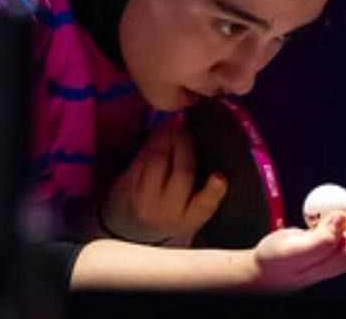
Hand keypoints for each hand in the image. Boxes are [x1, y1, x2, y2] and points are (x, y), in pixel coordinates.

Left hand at [99, 114, 228, 243]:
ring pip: (159, 160)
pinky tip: (163, 130)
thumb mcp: (189, 208)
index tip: (219, 177)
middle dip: (186, 146)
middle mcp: (167, 212)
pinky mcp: (127, 184)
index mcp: (189, 220)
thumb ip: (200, 181)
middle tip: (188, 128)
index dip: (213, 192)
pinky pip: (144, 155)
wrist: (131, 222)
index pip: (203, 207)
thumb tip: (207, 141)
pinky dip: (155, 139)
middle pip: (182, 174)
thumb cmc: (171, 209)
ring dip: (167, 137)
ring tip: (175, 123)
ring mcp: (145, 199)